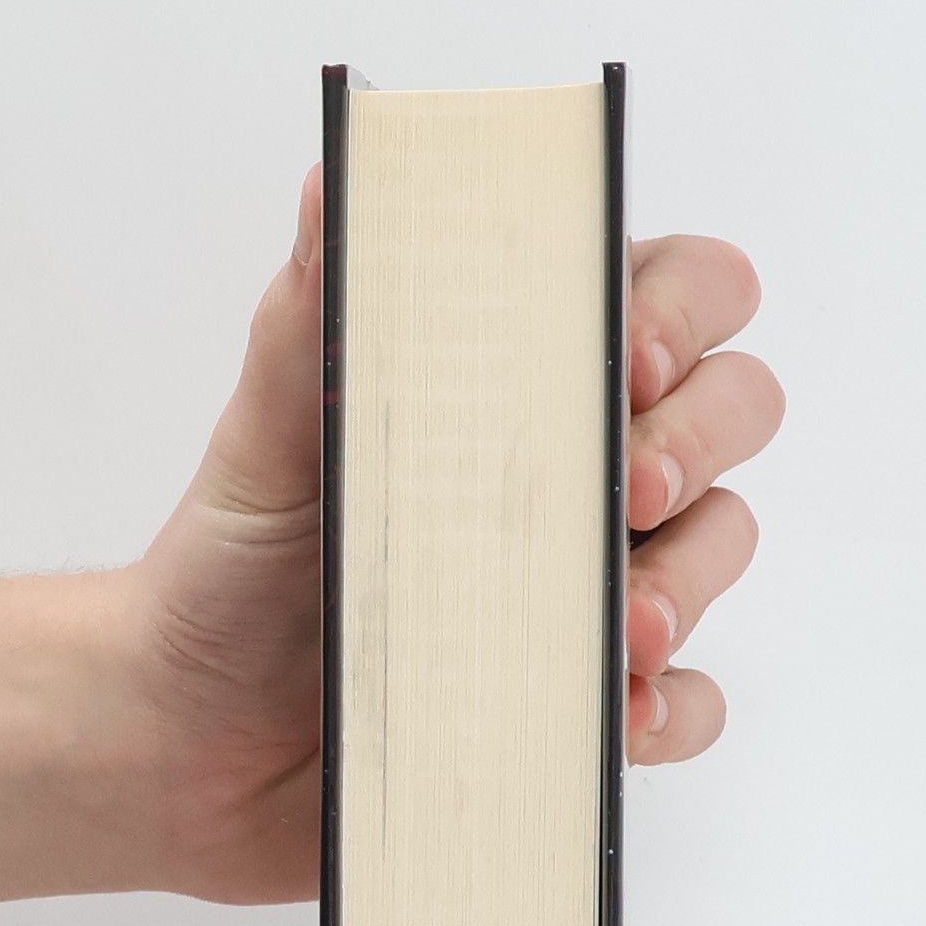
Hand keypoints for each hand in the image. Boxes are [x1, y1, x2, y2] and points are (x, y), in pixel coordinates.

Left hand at [123, 169, 783, 904]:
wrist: (196, 745)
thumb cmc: (231, 578)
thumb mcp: (263, 446)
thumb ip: (307, 320)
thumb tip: (334, 180)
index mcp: (518, 377)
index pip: (664, 293)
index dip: (679, 311)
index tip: (626, 358)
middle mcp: (575, 469)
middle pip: (729, 406)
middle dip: (700, 437)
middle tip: (627, 487)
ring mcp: (594, 586)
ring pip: (721, 545)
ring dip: (691, 579)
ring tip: (620, 630)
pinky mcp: (590, 703)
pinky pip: (686, 703)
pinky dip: (666, 710)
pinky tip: (612, 720)